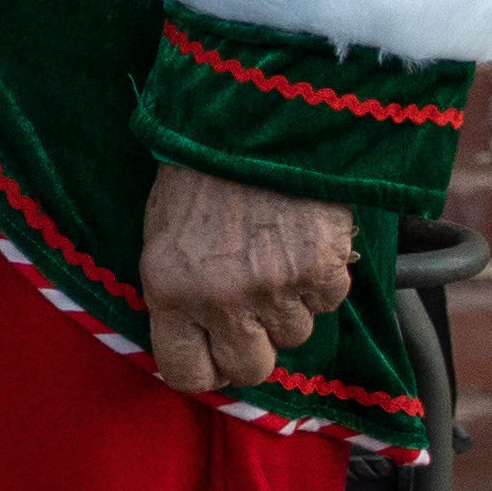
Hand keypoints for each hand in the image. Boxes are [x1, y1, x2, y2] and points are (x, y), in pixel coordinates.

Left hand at [141, 163, 359, 397]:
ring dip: (289, 305)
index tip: (213, 355)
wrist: (252, 117)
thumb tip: (198, 341)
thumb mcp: (163, 234)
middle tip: (253, 310)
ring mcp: (276, 288)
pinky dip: (321, 279)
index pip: (188, 373)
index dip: (205, 369)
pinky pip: (329, 301)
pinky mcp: (322, 270)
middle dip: (254, 346)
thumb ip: (177, 293)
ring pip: (296, 335)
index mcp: (169, 290)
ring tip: (273, 254)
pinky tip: (301, 240)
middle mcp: (222, 299)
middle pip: (252, 370)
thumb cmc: (199, 172)